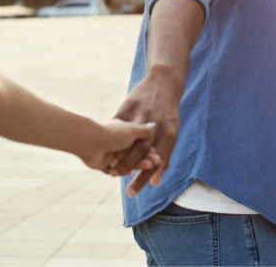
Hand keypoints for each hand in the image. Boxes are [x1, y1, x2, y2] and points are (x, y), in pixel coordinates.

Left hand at [78, 119, 160, 173]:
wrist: (91, 141)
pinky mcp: (105, 165)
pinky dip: (124, 171)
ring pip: (128, 162)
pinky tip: (131, 172)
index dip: (150, 147)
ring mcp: (112, 154)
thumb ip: (143, 131)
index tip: (157, 151)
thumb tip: (153, 126)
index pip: (141, 141)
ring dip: (138, 164)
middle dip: (146, 157)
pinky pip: (118, 170)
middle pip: (135, 153)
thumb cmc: (113, 132)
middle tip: (156, 161)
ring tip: (148, 165)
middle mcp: (118, 143)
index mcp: (124, 131)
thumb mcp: (132, 130)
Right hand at [110, 73, 181, 196]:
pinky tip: (103, 143)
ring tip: (110, 168)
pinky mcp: (129, 104)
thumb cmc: (168, 114)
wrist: (164, 82)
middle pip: (140, 152)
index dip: (142, 178)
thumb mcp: (171, 134)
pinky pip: (119, 121)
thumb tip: (155, 183)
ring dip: (119, 154)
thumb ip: (164, 157)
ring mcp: (141, 114)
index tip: (130, 193)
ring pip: (128, 138)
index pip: (154, 162)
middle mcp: (155, 126)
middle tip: (116, 182)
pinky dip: (111, 132)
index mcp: (168, 134)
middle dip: (129, 169)